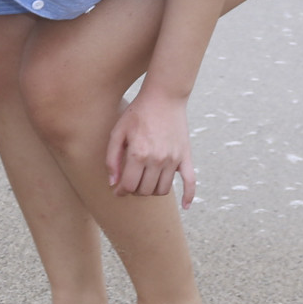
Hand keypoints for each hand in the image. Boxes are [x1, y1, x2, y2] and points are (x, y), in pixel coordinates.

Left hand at [105, 87, 196, 206]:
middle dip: (135, 190)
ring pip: (163, 190)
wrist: (164, 97)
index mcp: (139, 154)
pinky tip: (186, 206)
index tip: (118, 189)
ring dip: (152, 191)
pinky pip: (190, 182)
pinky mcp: (186, 157)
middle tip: (130, 182)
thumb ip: (112, 158)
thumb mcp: (118, 132)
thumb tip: (113, 183)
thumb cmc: (138, 113)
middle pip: (145, 191)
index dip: (121, 191)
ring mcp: (174, 159)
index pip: (129, 186)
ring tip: (145, 182)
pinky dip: (189, 196)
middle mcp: (157, 159)